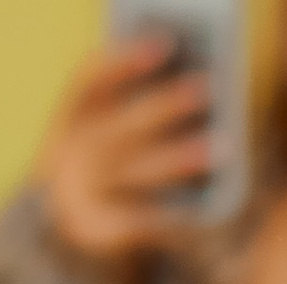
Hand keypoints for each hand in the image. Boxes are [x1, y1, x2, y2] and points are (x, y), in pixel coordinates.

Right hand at [39, 35, 217, 276]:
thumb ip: (137, 111)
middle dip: (163, 107)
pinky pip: (137, 219)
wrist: (70, 234)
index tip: (166, 47)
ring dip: (176, 158)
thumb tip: (197, 86)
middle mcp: (70, 157)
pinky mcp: (98, 231)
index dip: (124, 62)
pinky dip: (168, 212)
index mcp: (69, 120)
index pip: (88, 81)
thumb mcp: (108, 133)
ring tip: (216, 148)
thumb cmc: (107, 165)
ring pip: (133, 172)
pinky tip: (198, 206)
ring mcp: (81, 195)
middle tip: (205, 89)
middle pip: (120, 128)